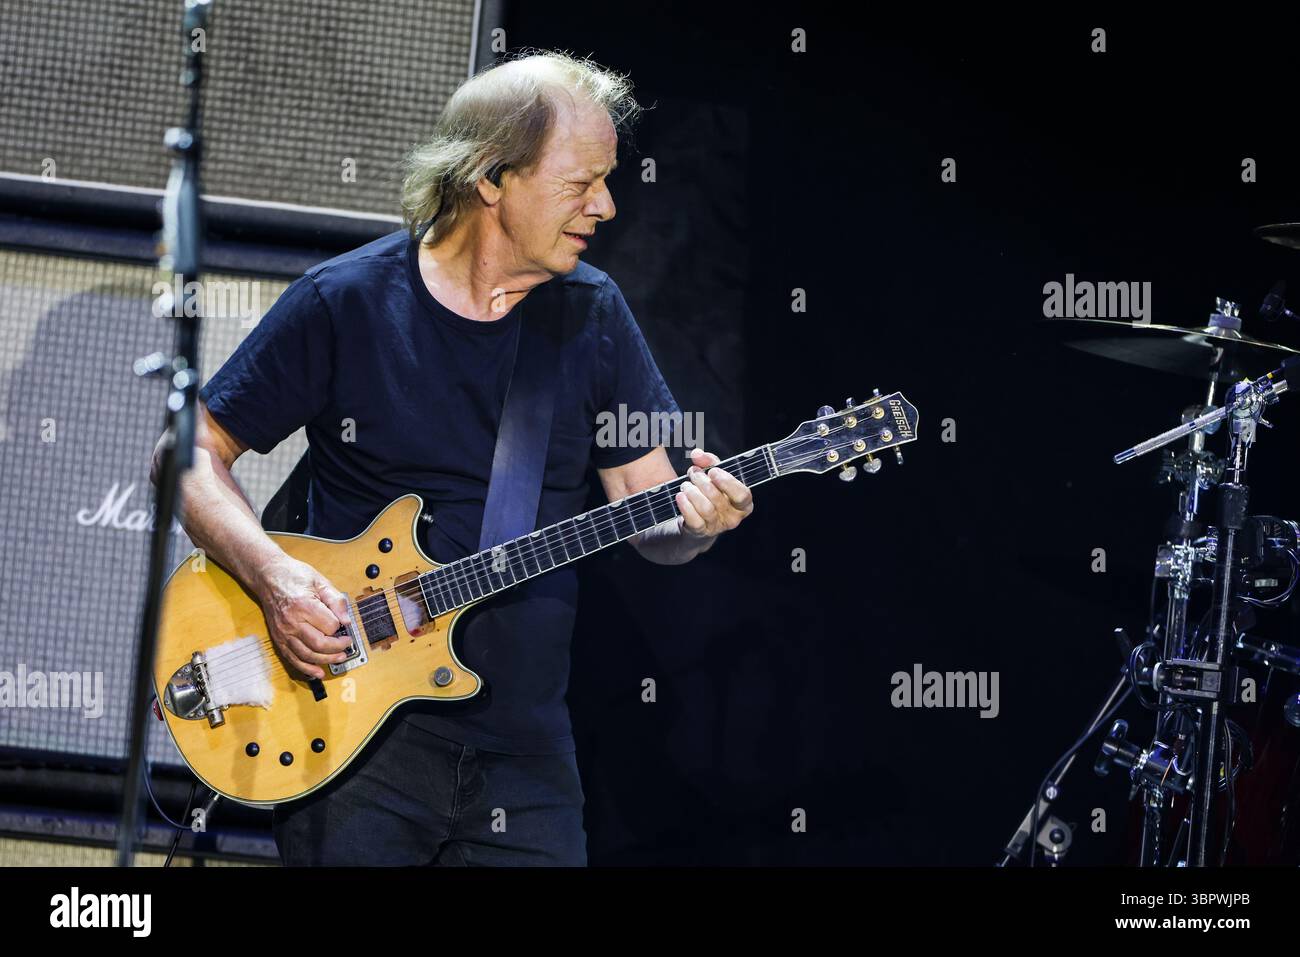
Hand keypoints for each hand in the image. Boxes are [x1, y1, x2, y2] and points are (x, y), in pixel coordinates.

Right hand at [255, 556, 352, 679]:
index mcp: (304, 605)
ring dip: (326, 660)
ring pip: (307, 655)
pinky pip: (292, 659)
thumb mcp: (320, 581)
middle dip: (337, 648)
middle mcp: (292, 622)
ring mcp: (283, 633)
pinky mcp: (278, 639)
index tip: (345, 625)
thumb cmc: (295, 576)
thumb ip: (336, 600)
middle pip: (319, 644)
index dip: (340, 627)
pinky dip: (306, 668)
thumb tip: (346, 621)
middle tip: (347, 645)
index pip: (330, 626)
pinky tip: (318, 672)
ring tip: (339, 658)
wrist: (268, 576)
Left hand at [675, 447, 754, 539]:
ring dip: (692, 492)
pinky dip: (685, 505)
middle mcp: (734, 518)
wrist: (698, 521)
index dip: (727, 482)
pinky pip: (694, 520)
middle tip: (693, 473)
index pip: (742, 495)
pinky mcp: (701, 532)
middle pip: (718, 498)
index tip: (713, 471)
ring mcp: (717, 527)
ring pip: (706, 508)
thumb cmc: (711, 494)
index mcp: (744, 504)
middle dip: (702, 482)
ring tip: (686, 485)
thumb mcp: (715, 477)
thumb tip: (697, 454)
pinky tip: (680, 496)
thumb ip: (709, 463)